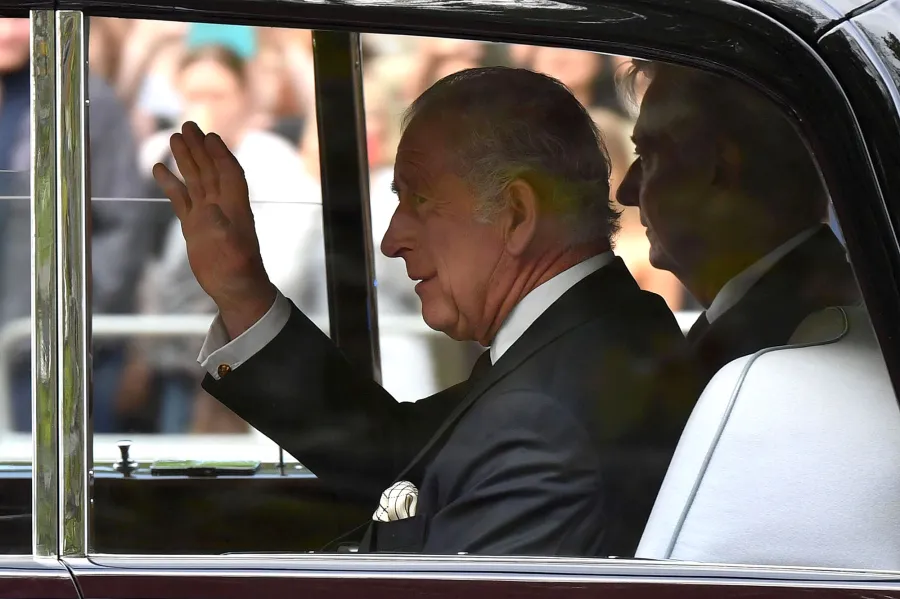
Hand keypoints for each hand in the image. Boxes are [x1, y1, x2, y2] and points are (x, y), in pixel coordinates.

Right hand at [152, 121, 275, 338]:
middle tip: (188, 125)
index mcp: (235, 207)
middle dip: (200, 148)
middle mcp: (220, 205)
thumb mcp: (231, 250)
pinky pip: (181, 199)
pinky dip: (171, 184)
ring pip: (194, 180)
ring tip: (173, 137)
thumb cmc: (237, 270)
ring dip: (185, 160)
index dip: (220, 154)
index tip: (210, 137)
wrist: (234, 288)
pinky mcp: (193, 225)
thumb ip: (221, 230)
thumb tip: (211, 211)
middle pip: (209, 170)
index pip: (228, 173)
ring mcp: (206, 214)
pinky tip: (159, 168)